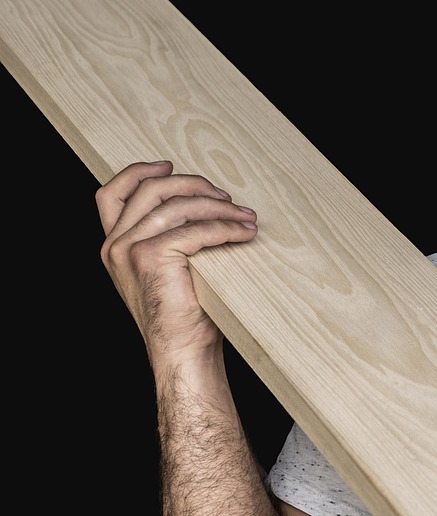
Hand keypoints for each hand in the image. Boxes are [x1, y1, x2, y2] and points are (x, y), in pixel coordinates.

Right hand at [97, 160, 257, 367]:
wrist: (183, 350)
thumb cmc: (185, 312)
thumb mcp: (169, 267)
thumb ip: (169, 235)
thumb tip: (206, 202)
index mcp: (114, 244)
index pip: (111, 193)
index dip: (138, 172)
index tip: (169, 165)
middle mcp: (115, 244)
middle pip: (151, 190)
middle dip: (194, 186)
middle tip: (228, 198)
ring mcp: (129, 249)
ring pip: (178, 206)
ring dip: (219, 207)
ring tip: (245, 217)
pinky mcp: (151, 257)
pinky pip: (196, 230)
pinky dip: (225, 228)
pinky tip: (244, 234)